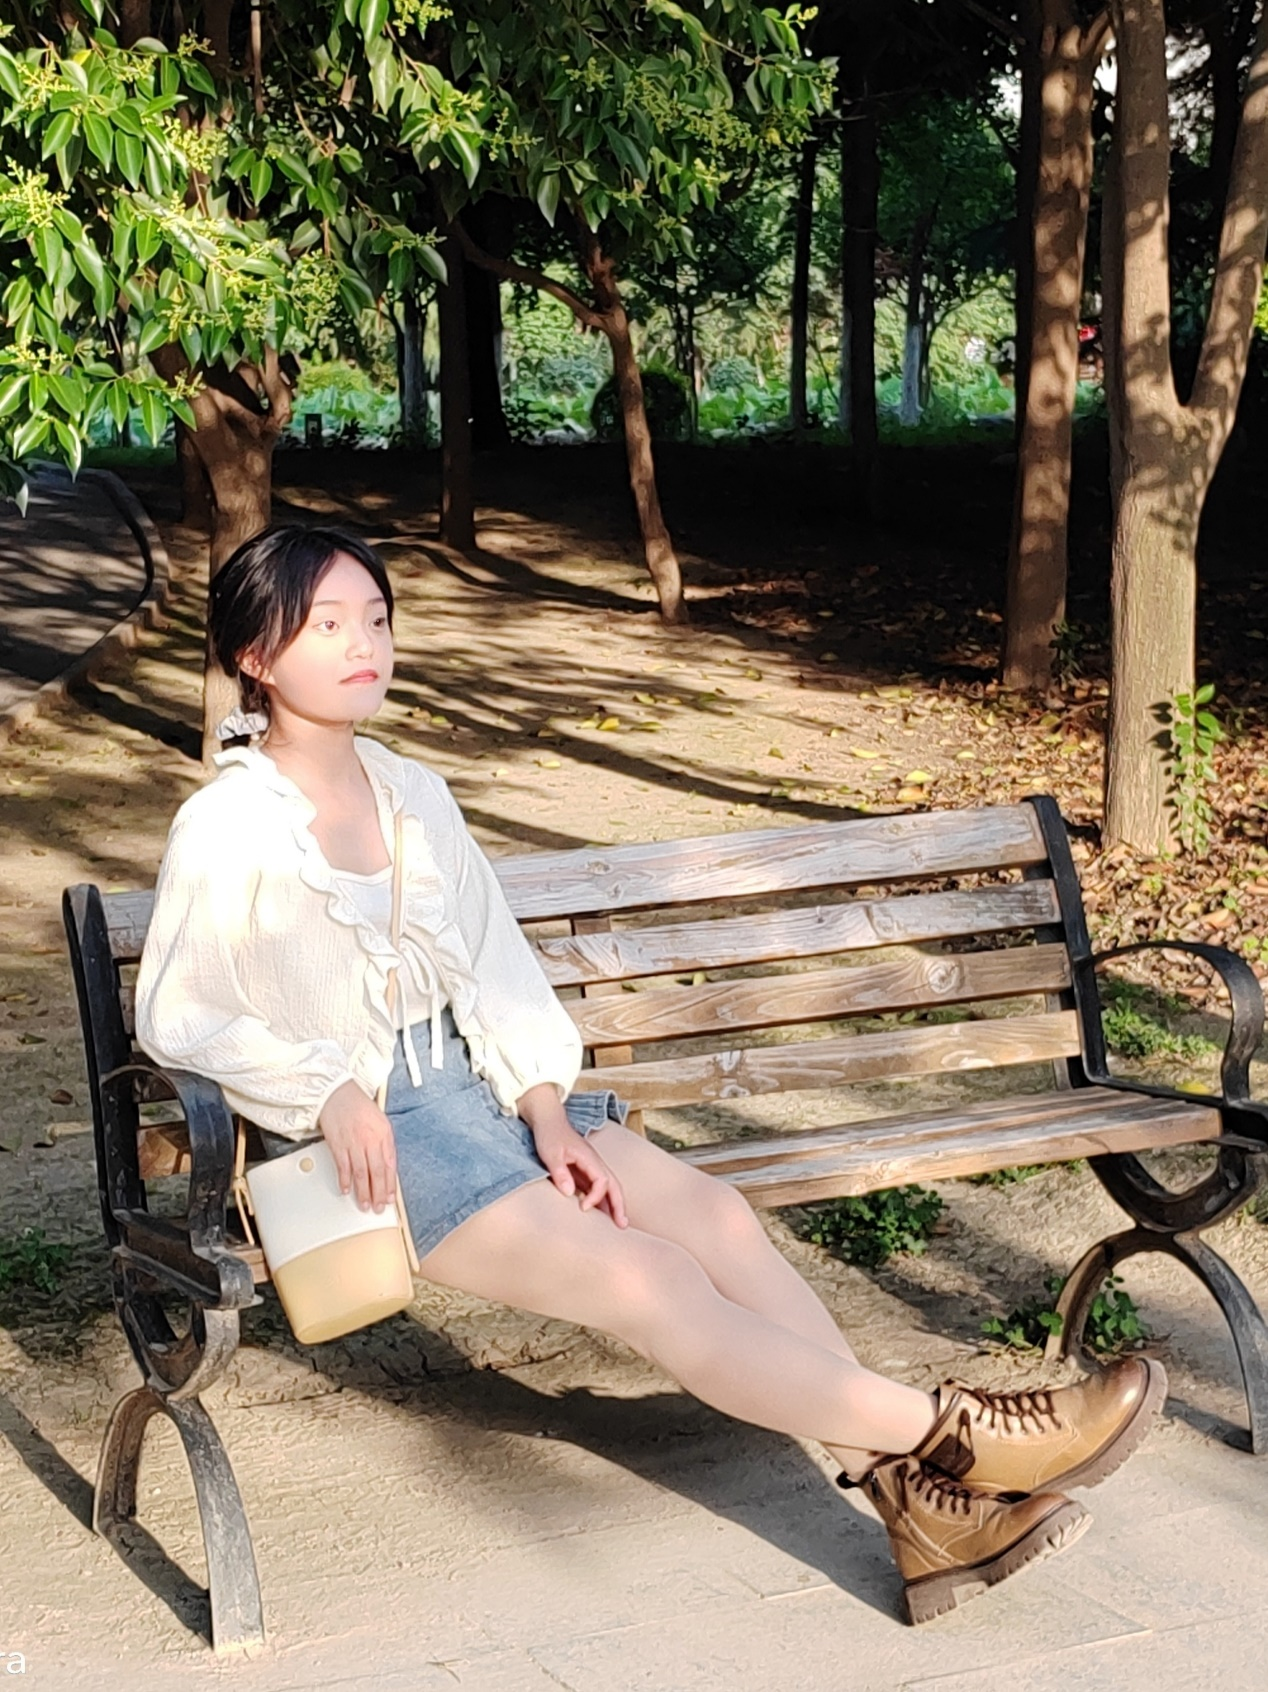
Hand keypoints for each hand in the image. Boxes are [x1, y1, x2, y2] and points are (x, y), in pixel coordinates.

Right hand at [319, 1079, 397, 1212]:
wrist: (337, 1094)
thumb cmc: (359, 1106)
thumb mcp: (380, 1121)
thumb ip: (384, 1143)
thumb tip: (387, 1165)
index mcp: (384, 1134)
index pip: (390, 1164)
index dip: (391, 1184)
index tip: (391, 1198)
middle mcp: (370, 1140)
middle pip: (377, 1172)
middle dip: (379, 1193)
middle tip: (379, 1207)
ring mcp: (354, 1143)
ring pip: (361, 1173)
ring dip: (363, 1191)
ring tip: (365, 1204)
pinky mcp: (338, 1145)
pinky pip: (343, 1167)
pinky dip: (345, 1180)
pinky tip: (346, 1190)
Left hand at [524, 1107, 628, 1228]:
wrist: (548, 1121)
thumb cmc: (550, 1135)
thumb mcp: (551, 1153)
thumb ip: (560, 1172)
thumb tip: (569, 1193)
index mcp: (590, 1158)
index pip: (603, 1181)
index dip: (596, 1197)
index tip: (582, 1208)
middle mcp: (594, 1163)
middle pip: (614, 1185)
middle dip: (619, 1205)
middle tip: (623, 1225)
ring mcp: (590, 1168)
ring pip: (608, 1187)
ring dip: (614, 1205)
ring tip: (618, 1225)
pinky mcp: (583, 1172)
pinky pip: (597, 1188)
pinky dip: (601, 1201)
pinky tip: (600, 1215)